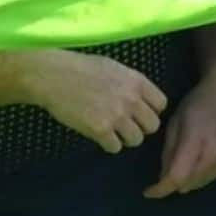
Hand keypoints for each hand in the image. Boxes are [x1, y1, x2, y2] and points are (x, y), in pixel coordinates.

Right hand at [24, 52, 167, 153]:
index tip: (139, 111)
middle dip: (140, 127)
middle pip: (152, 126)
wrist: (54, 76)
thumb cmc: (81, 68)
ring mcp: (116, 116)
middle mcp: (131, 100)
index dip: (151, 110)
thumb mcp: (114, 68)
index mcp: (137, 82)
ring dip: (125, 138)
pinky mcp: (100, 130)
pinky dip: (108, 144)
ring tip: (112, 131)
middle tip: (125, 124)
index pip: (161, 104)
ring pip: (136, 139)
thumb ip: (131, 84)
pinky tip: (99, 135)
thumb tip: (140, 100)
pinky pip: (115, 147)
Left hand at [144, 69, 215, 197]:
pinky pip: (214, 178)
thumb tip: (163, 177)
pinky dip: (204, 173)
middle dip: (174, 181)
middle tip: (167, 168)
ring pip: (200, 184)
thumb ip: (169, 152)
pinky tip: (203, 157)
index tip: (148, 192)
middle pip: (188, 185)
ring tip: (187, 160)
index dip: (160, 189)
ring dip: (189, 178)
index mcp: (196, 142)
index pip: (176, 178)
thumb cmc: (198, 103)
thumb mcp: (175, 122)